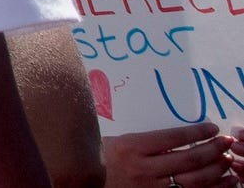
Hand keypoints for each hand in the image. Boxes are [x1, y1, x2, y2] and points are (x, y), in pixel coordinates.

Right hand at [105, 122, 240, 187]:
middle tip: (226, 142)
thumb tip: (178, 136)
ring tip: (228, 160)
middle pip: (188, 159)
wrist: (83, 183)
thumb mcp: (116, 142)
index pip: (173, 137)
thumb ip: (144, 140)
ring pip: (194, 180)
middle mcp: (143, 169)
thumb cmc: (98, 159)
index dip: (197, 133)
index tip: (212, 128)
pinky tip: (224, 182)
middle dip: (213, 149)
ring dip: (217, 169)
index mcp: (131, 147)